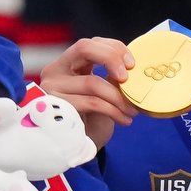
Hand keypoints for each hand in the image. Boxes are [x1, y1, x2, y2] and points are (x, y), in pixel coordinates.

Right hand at [37, 37, 139, 151]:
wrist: (78, 146)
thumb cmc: (93, 119)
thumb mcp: (105, 94)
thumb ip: (114, 79)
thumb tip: (137, 70)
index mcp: (70, 64)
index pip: (90, 43)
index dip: (114, 48)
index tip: (133, 65)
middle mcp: (57, 70)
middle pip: (84, 48)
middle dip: (112, 58)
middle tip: (128, 79)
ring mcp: (53, 86)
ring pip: (93, 82)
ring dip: (119, 98)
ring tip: (132, 111)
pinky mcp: (56, 106)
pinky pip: (92, 103)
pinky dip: (114, 111)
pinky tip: (125, 120)